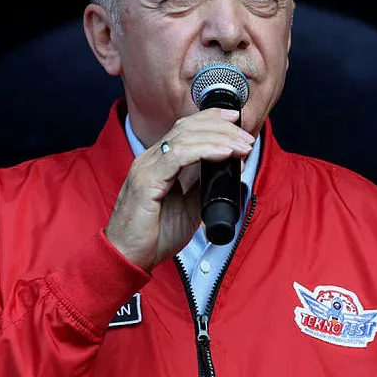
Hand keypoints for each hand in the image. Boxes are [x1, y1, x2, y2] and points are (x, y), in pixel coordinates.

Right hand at [105, 108, 253, 270]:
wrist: (130, 257)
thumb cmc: (155, 235)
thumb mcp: (189, 205)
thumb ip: (203, 184)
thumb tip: (229, 167)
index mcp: (159, 162)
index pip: (186, 128)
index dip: (212, 119)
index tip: (237, 121)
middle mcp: (151, 159)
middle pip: (187, 127)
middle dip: (222, 128)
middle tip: (246, 139)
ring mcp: (147, 167)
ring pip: (185, 137)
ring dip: (219, 139)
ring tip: (241, 147)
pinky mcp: (146, 181)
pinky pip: (177, 156)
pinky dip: (204, 151)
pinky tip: (223, 153)